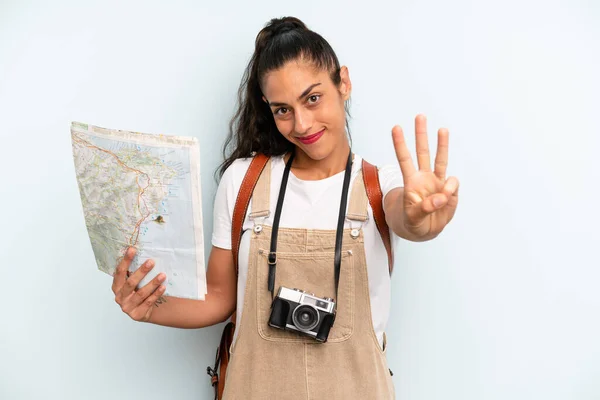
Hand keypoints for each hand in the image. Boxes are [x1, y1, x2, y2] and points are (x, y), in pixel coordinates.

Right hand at [112, 247, 166, 321]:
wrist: (142, 312)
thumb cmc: (137, 292)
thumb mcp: (133, 283)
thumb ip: (133, 273)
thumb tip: (144, 253)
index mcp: (116, 287)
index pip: (119, 272)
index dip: (126, 261)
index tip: (132, 250)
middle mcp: (120, 297)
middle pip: (130, 283)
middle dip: (141, 272)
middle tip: (151, 262)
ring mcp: (127, 307)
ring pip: (141, 293)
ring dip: (152, 283)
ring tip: (162, 275)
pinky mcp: (137, 314)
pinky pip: (148, 302)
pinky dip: (156, 294)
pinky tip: (163, 287)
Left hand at [392, 114, 458, 238]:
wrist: (425, 230)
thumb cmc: (413, 222)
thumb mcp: (413, 218)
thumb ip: (425, 208)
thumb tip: (441, 196)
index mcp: (411, 182)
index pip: (404, 159)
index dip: (400, 144)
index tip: (396, 128)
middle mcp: (424, 177)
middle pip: (422, 152)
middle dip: (421, 134)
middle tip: (419, 116)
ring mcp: (438, 182)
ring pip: (440, 159)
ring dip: (441, 144)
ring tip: (442, 129)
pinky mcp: (450, 191)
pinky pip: (453, 184)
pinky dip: (450, 189)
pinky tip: (445, 199)